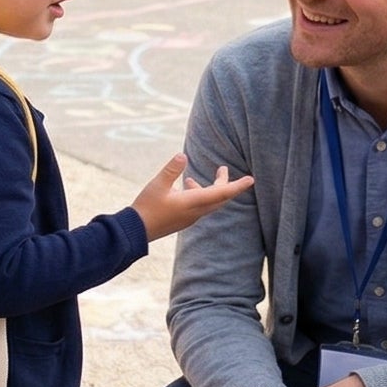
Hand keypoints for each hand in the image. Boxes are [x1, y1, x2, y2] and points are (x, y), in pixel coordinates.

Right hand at [130, 155, 253, 239]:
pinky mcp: (183, 219)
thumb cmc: (146, 208)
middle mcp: (196, 212)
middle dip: (226, 183)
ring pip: (210, 202)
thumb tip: (182, 155)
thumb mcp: (157, 184)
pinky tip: (185, 185)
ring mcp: (190, 217)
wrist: (135, 231)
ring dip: (211, 188)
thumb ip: (171, 170)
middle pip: (219, 198)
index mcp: (193, 203)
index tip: (251, 180)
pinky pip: (200, 206)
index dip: (237, 186)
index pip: (222, 193)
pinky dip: (199, 193)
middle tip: (224, 168)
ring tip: (203, 175)